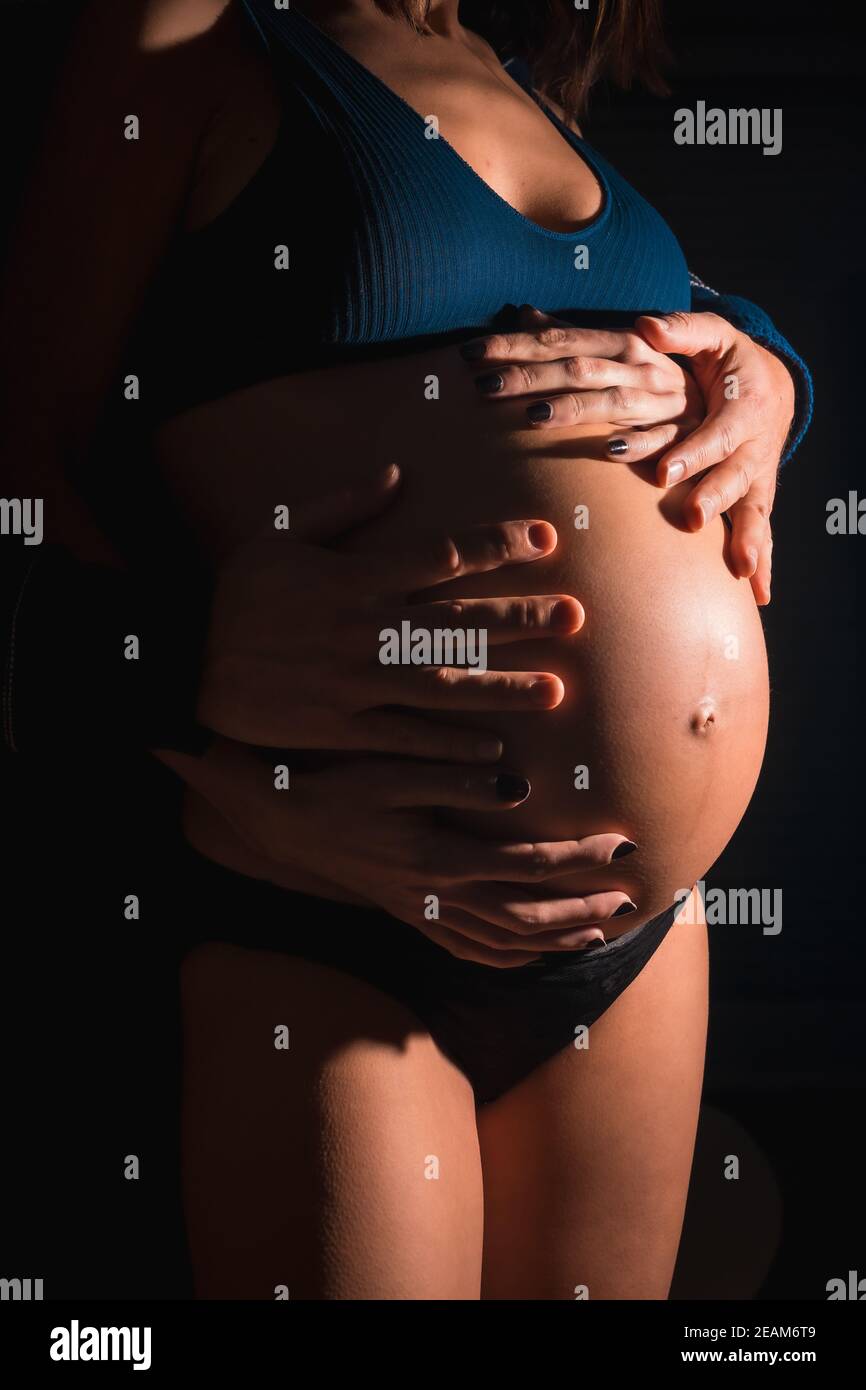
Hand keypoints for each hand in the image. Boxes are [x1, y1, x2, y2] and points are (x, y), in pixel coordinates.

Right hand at [160, 738, 638, 967]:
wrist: (275, 815)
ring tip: (601, 930)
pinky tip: (534, 951)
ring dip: (554, 939)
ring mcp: (419, 911)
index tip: (624, 842)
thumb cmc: (332, 780)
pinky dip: (509, 956)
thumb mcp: (389, 769)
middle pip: (525, 915)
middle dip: (582, 908)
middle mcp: (432, 895)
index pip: (527, 863)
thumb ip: (453, 777)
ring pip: (500, 942)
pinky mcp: (407, 913)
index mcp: (435, 856)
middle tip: (630, 898)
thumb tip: (517, 786)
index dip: (580, 857)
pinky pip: (467, 949)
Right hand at [197, 463, 583, 756]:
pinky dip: (450, 744)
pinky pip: (405, 738)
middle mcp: (362, 629)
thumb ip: (342, 507)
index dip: (496, 545)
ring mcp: (353, 683)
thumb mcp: (278, 536)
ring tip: (556, 691)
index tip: (545, 538)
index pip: (440, 555)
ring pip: (441, 684)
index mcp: (352, 577)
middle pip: (457, 620)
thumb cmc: (235, 597)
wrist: (182, 664)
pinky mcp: (340, 727)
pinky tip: (495, 748)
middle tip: (576, 616)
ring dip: (501, 687)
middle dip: (519, 617)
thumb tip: (398, 474)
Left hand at [459, 303, 703, 443]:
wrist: (730, 397)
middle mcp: (637, 366)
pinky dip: (635, 443)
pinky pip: (657, 440)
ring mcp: (659, 401)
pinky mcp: (679, 434)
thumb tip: (522, 313)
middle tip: (482, 387)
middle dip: (529, 377)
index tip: (470, 353)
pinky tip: (608, 449)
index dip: (513, 346)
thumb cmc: (658, 375)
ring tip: (532, 417)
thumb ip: (571, 335)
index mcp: (618, 341)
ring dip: (572, 409)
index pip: (557, 340)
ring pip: (609, 402)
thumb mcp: (617, 347)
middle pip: (574, 369)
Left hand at [634, 311, 795, 603]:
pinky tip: (759, 594)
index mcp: (743, 406)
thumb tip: (645, 325)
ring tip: (741, 569)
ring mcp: (757, 476)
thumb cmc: (730, 362)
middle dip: (714, 497)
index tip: (664, 472)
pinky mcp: (756, 497)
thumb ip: (681, 330)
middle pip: (735, 476)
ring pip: (754, 509)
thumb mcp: (712, 336)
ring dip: (748, 538)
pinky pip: (761, 532)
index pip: (714, 432)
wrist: (769, 387)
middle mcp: (754, 446)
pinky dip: (763, 561)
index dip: (692, 452)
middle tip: (691, 518)